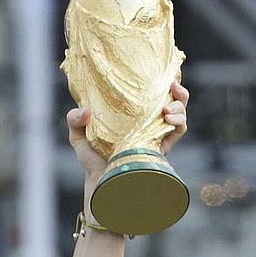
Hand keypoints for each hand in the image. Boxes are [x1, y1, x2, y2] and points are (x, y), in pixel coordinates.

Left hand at [67, 81, 189, 183]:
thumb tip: (85, 111)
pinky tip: (169, 119)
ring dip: (180, 106)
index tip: (163, 75)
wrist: (100, 181)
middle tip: (173, 86)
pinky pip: (179, 131)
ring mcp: (157, 134)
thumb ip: (75, 119)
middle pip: (174, 101)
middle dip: (179, 92)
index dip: (162, 83)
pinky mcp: (162, 147)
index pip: (153, 95)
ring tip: (168, 110)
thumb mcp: (79, 134)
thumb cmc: (92, 157)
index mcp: (134, 115)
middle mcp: (148, 122)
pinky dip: (179, 122)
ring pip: (180, 114)